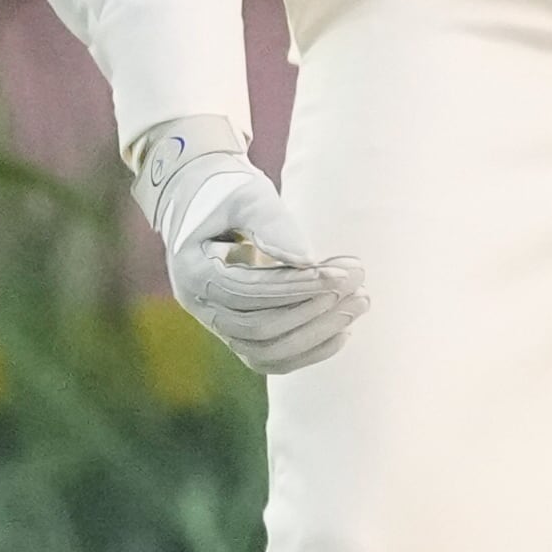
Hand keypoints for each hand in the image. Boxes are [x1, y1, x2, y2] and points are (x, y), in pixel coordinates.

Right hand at [133, 117, 367, 374]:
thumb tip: (307, 261)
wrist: (201, 202)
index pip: (247, 292)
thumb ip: (271, 224)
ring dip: (317, 333)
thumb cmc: (227, 193)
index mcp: (193, 269)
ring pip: (266, 351)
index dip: (295, 287)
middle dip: (312, 310)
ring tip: (359, 303)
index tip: (339, 274)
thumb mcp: (247, 196)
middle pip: (258, 329)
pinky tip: (343, 331)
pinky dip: (308, 351)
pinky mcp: (236, 332)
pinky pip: (270, 358)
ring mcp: (215, 323)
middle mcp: (199, 305)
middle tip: (359, 288)